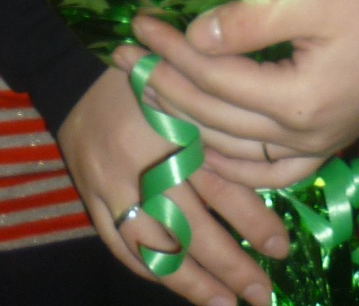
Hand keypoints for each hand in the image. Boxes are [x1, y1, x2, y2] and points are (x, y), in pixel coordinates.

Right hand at [57, 65, 289, 304]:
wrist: (77, 75)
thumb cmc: (147, 81)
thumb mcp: (188, 94)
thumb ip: (219, 133)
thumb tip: (267, 177)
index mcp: (177, 131)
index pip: (220, 186)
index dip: (253, 221)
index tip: (281, 248)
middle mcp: (146, 163)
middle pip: (191, 227)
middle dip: (230, 266)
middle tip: (261, 294)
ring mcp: (113, 186)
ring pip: (155, 246)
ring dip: (192, 282)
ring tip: (224, 303)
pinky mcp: (90, 198)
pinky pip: (119, 245)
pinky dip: (148, 268)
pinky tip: (174, 283)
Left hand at [114, 0, 358, 189]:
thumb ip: (248, 22)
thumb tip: (194, 37)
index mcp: (297, 101)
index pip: (213, 78)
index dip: (170, 51)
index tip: (137, 25)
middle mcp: (302, 137)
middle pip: (214, 115)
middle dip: (163, 84)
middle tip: (124, 57)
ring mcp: (315, 148)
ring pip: (232, 149)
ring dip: (185, 120)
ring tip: (148, 91)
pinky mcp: (324, 146)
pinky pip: (267, 172)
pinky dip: (230, 163)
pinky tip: (203, 149)